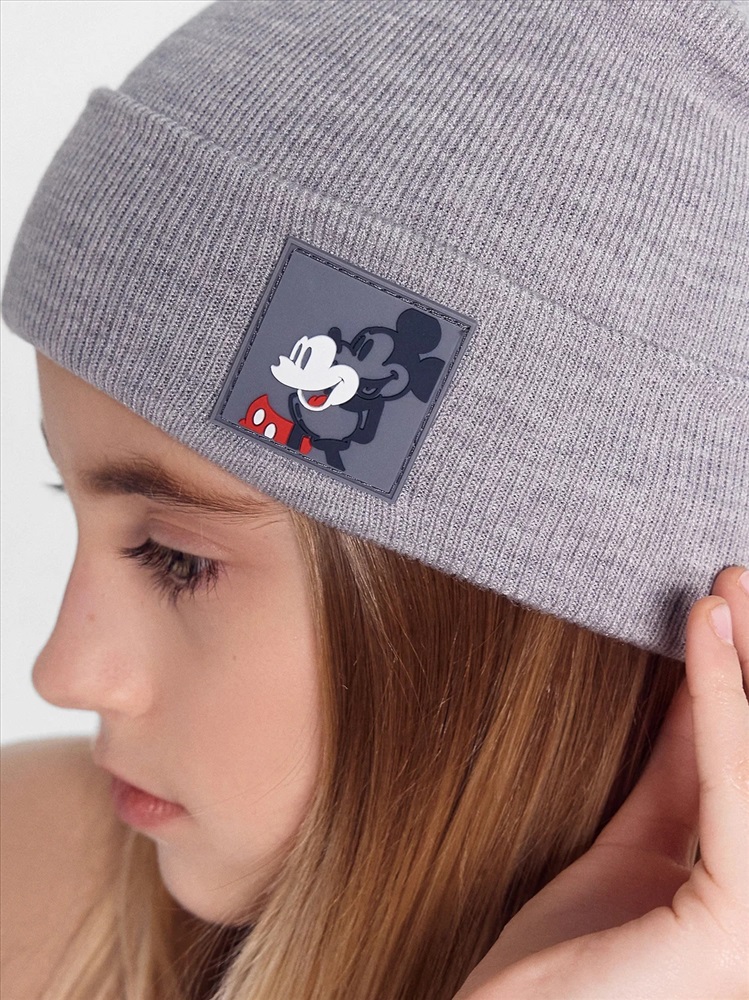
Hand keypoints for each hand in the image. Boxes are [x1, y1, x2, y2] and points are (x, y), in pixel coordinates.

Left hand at [453, 565, 748, 999]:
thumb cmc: (561, 968)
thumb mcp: (634, 851)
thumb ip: (678, 779)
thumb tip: (698, 689)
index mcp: (743, 898)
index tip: (736, 615)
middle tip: (742, 583)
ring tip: (729, 590)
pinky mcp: (738, 932)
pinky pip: (733, 792)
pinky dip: (720, 703)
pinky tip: (705, 634)